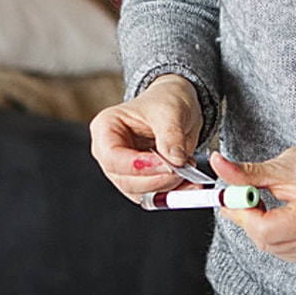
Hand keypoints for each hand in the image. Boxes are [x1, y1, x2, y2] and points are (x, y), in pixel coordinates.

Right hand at [89, 74, 202, 200]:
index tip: (165, 164)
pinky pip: (154, 194)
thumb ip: (171, 136)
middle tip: (182, 171)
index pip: (112, 157)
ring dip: (166, 189)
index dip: (137, 166)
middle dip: (156, 180)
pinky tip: (189, 183)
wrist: (178, 104)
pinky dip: (172, 193)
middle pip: (125, 180)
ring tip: (189, 173)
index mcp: (106, 128)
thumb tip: (175, 161)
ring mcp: (124, 169)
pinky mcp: (141, 179)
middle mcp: (109, 152)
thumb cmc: (166, 100)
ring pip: (140, 192)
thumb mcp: (170, 111)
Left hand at [211, 136, 295, 266]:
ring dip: (260, 226)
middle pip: (264, 240)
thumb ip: (245, 173)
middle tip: (246, 196)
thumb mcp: (280, 167)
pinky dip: (273, 234)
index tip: (233, 196)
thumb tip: (218, 165)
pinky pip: (280, 250)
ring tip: (270, 204)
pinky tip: (282, 217)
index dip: (243, 213)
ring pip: (269, 247)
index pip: (264, 230)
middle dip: (249, 218)